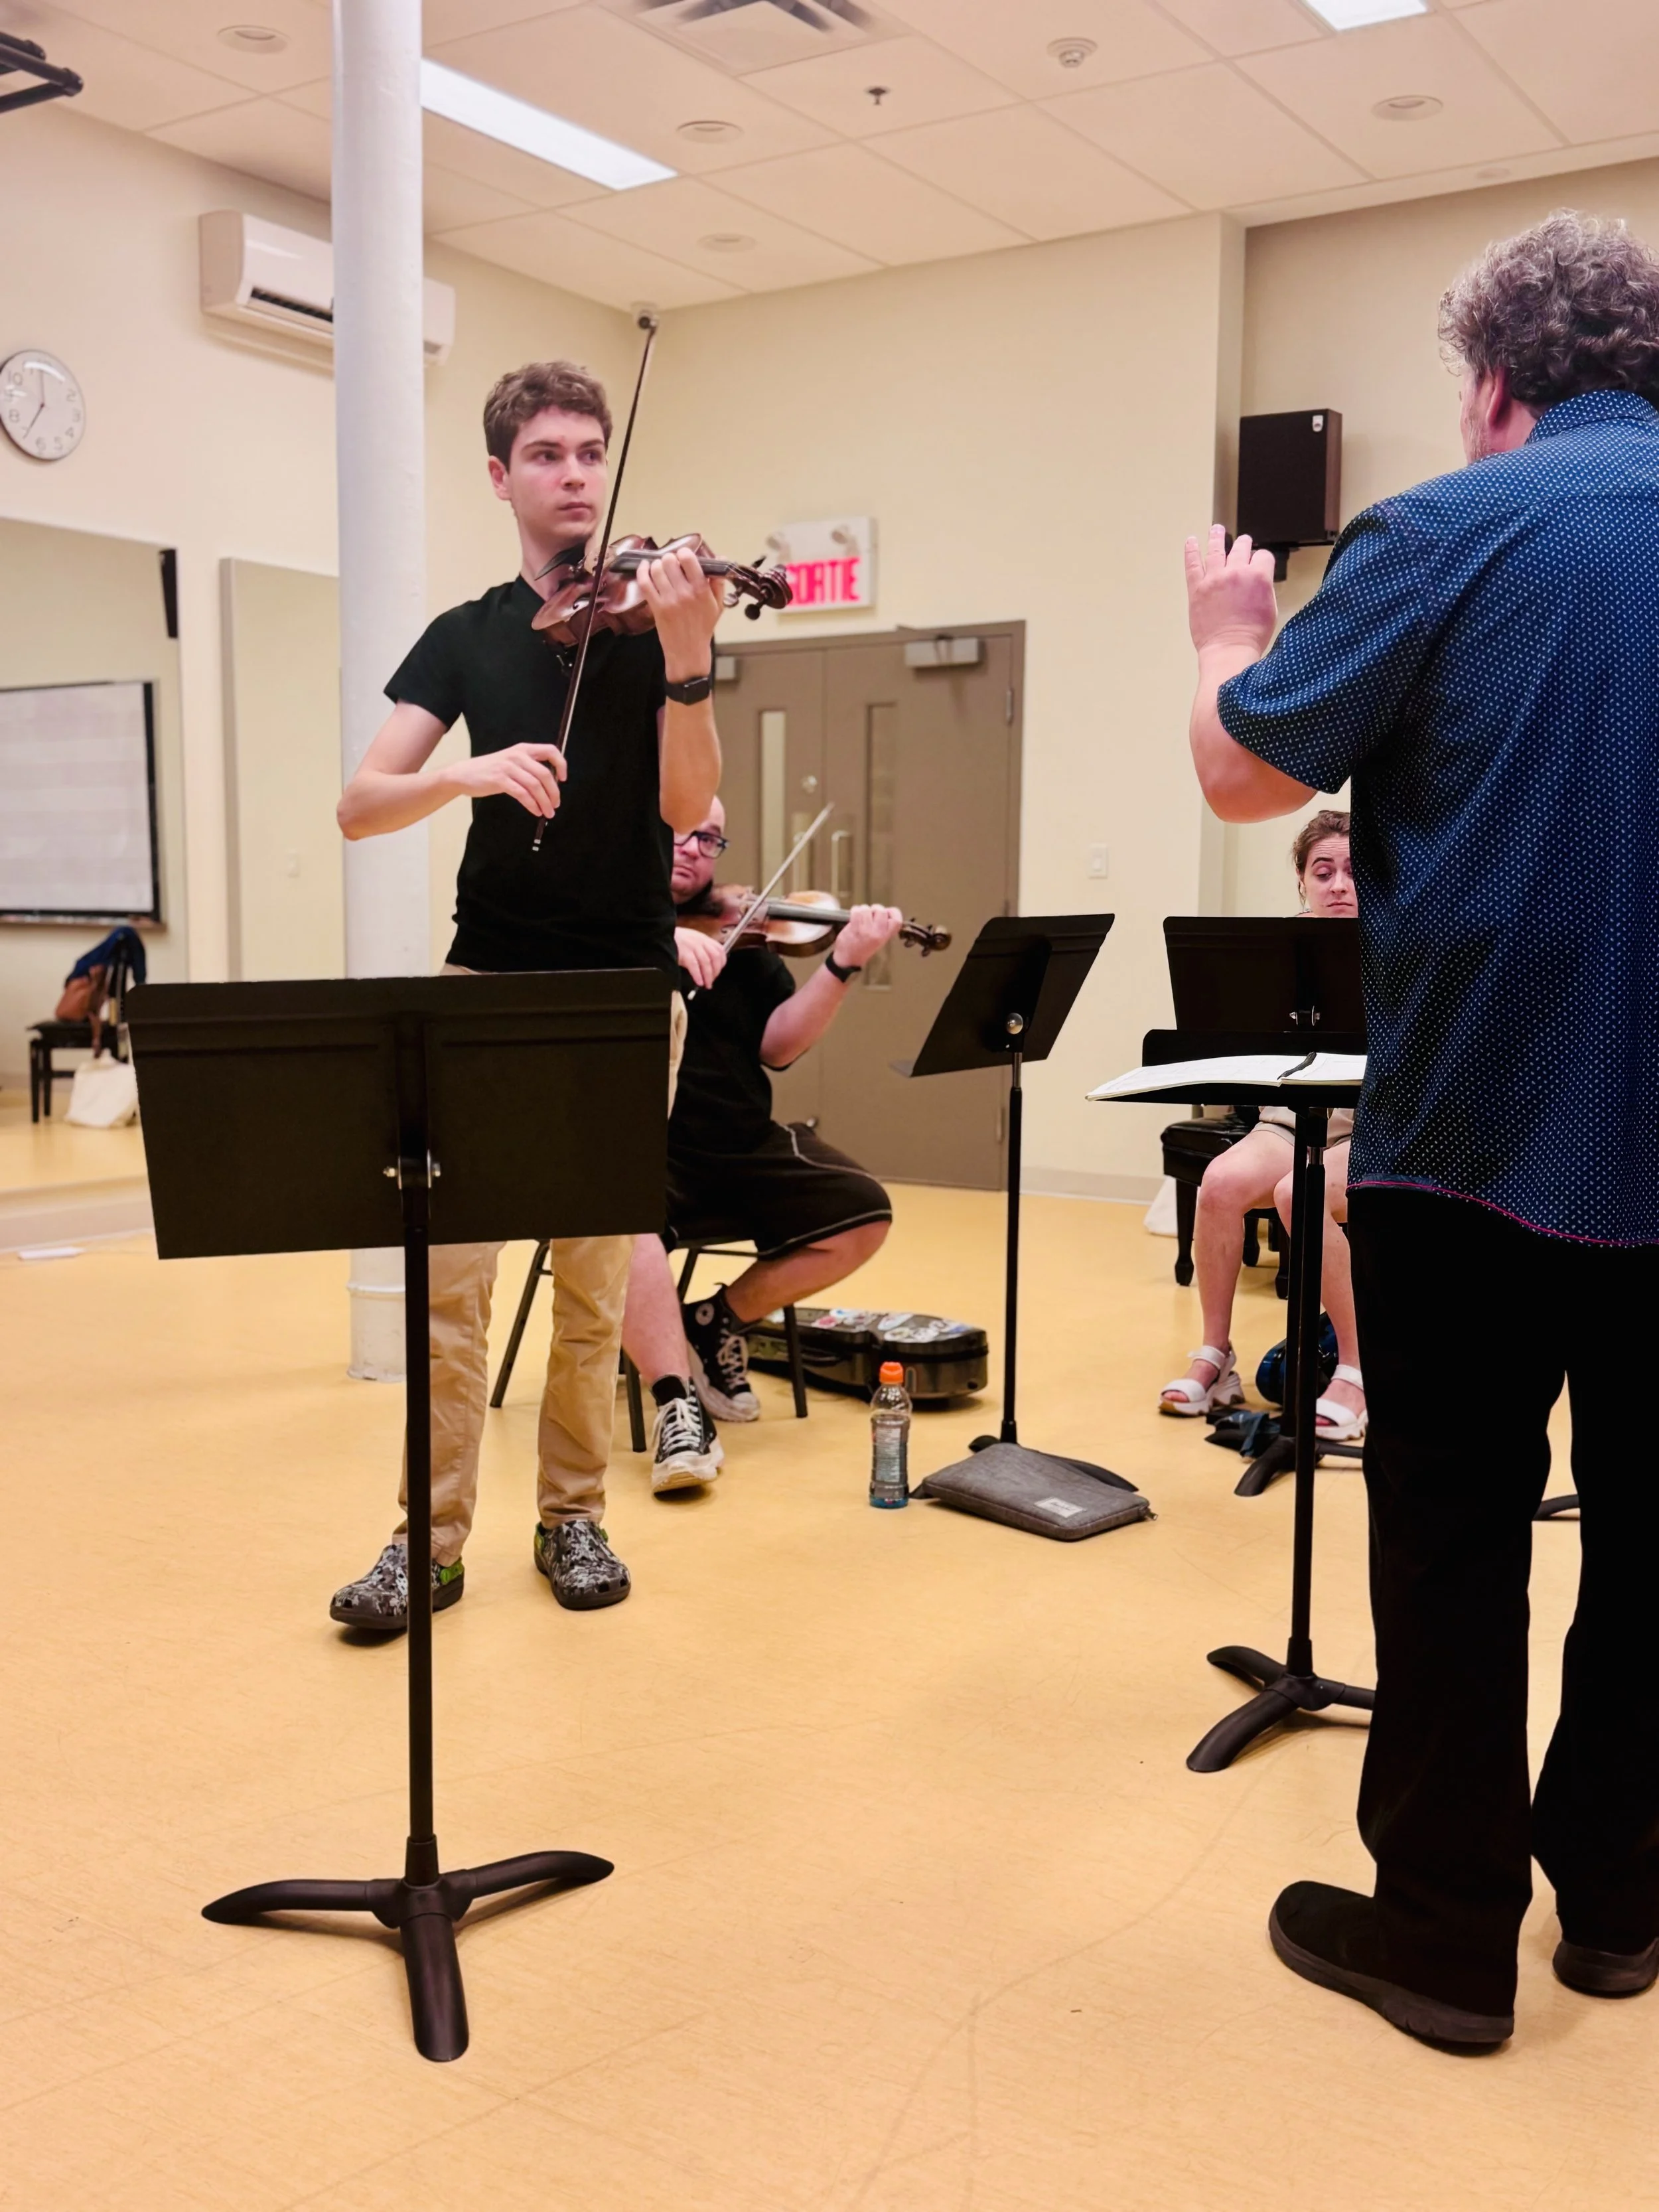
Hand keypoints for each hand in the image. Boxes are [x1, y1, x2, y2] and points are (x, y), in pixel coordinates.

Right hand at [449, 741, 565, 818]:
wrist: (464, 774)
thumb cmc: (490, 770)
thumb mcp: (511, 762)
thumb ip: (529, 768)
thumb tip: (550, 785)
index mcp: (523, 749)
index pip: (550, 751)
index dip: (561, 764)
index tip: (563, 779)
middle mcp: (518, 756)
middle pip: (545, 774)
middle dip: (554, 792)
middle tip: (556, 805)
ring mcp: (508, 767)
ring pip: (535, 786)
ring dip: (545, 802)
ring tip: (547, 812)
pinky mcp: (500, 780)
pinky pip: (522, 794)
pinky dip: (532, 805)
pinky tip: (535, 811)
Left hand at [641, 544, 723, 680]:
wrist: (689, 651)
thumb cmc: (703, 628)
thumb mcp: (718, 606)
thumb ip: (718, 582)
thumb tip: (721, 558)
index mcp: (701, 590)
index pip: (688, 559)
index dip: (684, 553)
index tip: (683, 555)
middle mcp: (684, 593)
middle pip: (670, 561)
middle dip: (669, 559)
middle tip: (671, 563)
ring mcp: (669, 600)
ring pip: (656, 570)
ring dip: (657, 565)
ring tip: (660, 568)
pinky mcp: (656, 607)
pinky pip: (645, 583)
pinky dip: (642, 572)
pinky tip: (645, 568)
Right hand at [675, 926, 727, 989]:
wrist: (660, 936)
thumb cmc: (675, 941)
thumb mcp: (692, 940)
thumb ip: (701, 949)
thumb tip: (708, 965)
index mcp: (703, 938)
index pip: (720, 950)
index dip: (722, 962)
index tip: (719, 970)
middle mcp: (700, 941)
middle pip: (715, 957)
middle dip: (716, 971)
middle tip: (712, 980)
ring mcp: (692, 947)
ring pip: (706, 963)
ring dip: (708, 976)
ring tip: (707, 984)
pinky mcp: (684, 953)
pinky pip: (694, 966)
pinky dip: (698, 975)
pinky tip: (699, 982)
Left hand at [833, 904, 903, 965]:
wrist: (848, 959)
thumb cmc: (863, 947)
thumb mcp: (879, 940)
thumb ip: (884, 926)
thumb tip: (886, 910)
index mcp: (885, 936)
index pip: (897, 920)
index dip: (893, 912)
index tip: (887, 912)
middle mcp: (878, 933)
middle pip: (882, 910)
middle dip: (875, 909)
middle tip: (870, 915)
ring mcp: (866, 930)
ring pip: (867, 909)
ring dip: (863, 910)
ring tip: (861, 917)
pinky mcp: (854, 927)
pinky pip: (857, 911)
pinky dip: (854, 910)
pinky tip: (854, 917)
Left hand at [1184, 525, 1277, 658]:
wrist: (1229, 649)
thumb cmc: (1251, 635)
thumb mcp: (1271, 608)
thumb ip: (1264, 588)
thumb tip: (1259, 581)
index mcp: (1258, 576)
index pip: (1262, 556)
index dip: (1262, 559)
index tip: (1259, 563)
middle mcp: (1236, 572)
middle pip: (1240, 547)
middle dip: (1243, 543)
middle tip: (1243, 541)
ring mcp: (1214, 579)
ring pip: (1216, 549)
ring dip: (1217, 536)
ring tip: (1216, 529)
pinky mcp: (1197, 588)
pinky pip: (1192, 564)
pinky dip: (1191, 550)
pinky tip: (1191, 541)